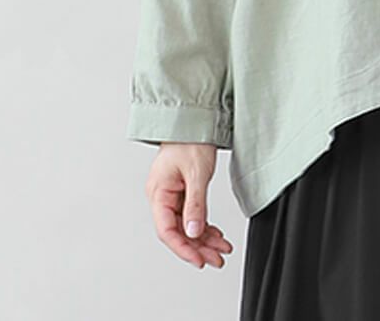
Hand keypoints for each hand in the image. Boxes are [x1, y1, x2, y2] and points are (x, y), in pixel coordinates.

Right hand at [145, 142, 234, 268]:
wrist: (194, 118)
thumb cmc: (190, 139)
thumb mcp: (196, 173)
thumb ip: (195, 205)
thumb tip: (194, 233)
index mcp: (158, 193)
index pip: (167, 230)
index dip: (183, 248)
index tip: (199, 260)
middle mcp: (162, 196)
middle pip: (178, 231)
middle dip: (198, 247)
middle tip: (216, 259)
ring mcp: (172, 194)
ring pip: (187, 225)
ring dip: (204, 239)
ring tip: (221, 250)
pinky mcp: (183, 190)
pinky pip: (192, 214)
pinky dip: (205, 225)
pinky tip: (216, 235)